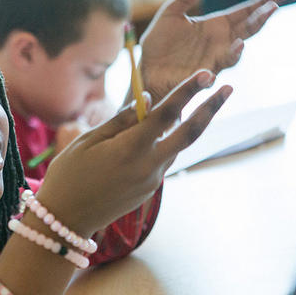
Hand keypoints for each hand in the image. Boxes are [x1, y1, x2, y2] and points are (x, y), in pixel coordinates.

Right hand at [39, 70, 231, 235]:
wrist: (66, 220)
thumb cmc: (69, 174)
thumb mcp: (87, 140)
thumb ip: (122, 119)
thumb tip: (149, 100)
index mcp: (131, 149)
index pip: (167, 113)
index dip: (188, 91)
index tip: (206, 74)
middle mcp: (149, 165)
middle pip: (190, 133)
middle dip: (211, 109)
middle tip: (229, 88)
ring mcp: (152, 180)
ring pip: (176, 146)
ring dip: (186, 125)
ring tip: (192, 103)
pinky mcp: (150, 189)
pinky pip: (163, 159)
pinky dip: (165, 142)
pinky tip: (156, 133)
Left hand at [138, 0, 286, 102]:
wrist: (147, 70)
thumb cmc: (159, 44)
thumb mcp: (172, 11)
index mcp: (215, 25)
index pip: (244, 12)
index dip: (262, 2)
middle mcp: (220, 43)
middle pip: (247, 29)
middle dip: (261, 18)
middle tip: (275, 6)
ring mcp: (213, 60)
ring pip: (234, 52)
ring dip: (240, 46)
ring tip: (243, 39)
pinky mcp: (200, 76)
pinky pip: (213, 73)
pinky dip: (220, 66)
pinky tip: (225, 57)